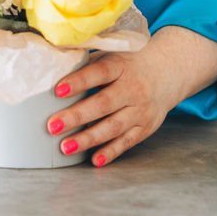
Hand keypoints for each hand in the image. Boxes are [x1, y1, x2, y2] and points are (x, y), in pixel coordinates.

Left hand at [45, 45, 180, 167]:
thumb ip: (86, 63)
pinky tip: (94, 160)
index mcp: (120, 66)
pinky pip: (126, 142)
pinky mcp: (144, 128)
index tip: (58, 90)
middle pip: (104, 104)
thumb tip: (51, 69)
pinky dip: (110, 152)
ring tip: (66, 146)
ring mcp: (140, 110)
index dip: (79, 81)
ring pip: (113, 127)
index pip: (99, 73)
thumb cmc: (127, 65)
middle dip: (77, 116)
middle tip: (52, 126)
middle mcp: (133, 89)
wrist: (165, 74)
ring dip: (88, 139)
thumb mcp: (110, 55)